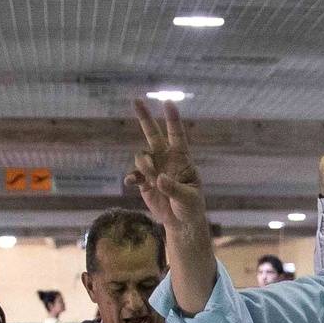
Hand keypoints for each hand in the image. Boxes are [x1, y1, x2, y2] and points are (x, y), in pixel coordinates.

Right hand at [127, 101, 206, 235]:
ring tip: (151, 177)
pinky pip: (134, 175)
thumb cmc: (191, 206)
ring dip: (144, 164)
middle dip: (145, 117)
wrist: (181, 221)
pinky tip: (132, 182)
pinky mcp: (143, 182)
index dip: (172, 119)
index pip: (177, 134)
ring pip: (142, 156)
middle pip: (153, 134)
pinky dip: (132, 177)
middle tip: (136, 100)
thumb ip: (175, 188)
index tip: (168, 102)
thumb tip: (159, 178)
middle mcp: (166, 158)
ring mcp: (154, 169)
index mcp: (182, 158)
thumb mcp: (189, 199)